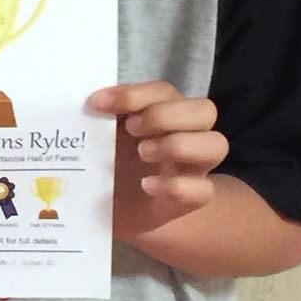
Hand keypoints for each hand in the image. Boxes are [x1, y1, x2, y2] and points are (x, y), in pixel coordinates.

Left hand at [86, 81, 228, 236]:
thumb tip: (83, 103)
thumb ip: (99, 118)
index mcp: (164, 112)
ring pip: (216, 144)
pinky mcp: (189, 200)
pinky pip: (204, 190)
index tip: (98, 104)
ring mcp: (192, 168)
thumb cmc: (108, 163)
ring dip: (177, 144)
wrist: (109, 209)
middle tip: (131, 130)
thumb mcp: (102, 137)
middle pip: (204, 110)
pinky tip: (147, 185)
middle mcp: (186, 135)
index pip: (165, 91)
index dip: (133, 94)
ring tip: (142, 154)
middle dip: (164, 116)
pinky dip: (176, 185)